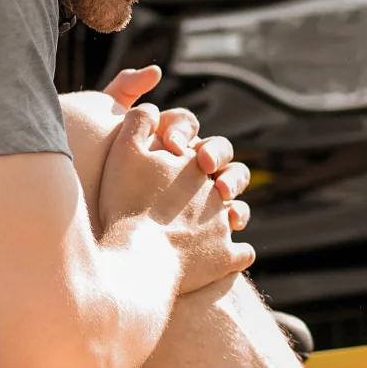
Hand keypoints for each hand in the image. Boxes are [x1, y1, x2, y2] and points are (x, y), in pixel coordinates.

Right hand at [96, 102, 252, 292]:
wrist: (138, 258)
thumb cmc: (127, 203)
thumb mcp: (124, 151)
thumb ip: (139, 121)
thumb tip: (152, 109)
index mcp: (195, 163)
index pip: (207, 149)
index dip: (195, 155)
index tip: (178, 164)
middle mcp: (216, 193)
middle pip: (231, 177)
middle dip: (225, 180)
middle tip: (207, 191)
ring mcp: (223, 226)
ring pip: (238, 214)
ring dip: (232, 215)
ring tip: (219, 222)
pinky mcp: (226, 259)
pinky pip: (242, 254)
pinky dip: (236, 254)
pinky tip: (224, 256)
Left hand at [101, 65, 248, 221]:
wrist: (86, 223)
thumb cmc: (92, 174)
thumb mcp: (104, 128)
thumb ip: (125, 91)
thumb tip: (156, 71)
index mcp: (166, 141)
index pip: (186, 125)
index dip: (183, 131)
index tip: (171, 145)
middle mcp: (186, 165)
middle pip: (217, 149)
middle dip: (216, 153)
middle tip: (204, 164)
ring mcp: (199, 195)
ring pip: (231, 179)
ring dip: (234, 180)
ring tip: (223, 192)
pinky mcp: (205, 224)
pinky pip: (230, 216)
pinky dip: (238, 215)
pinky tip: (232, 221)